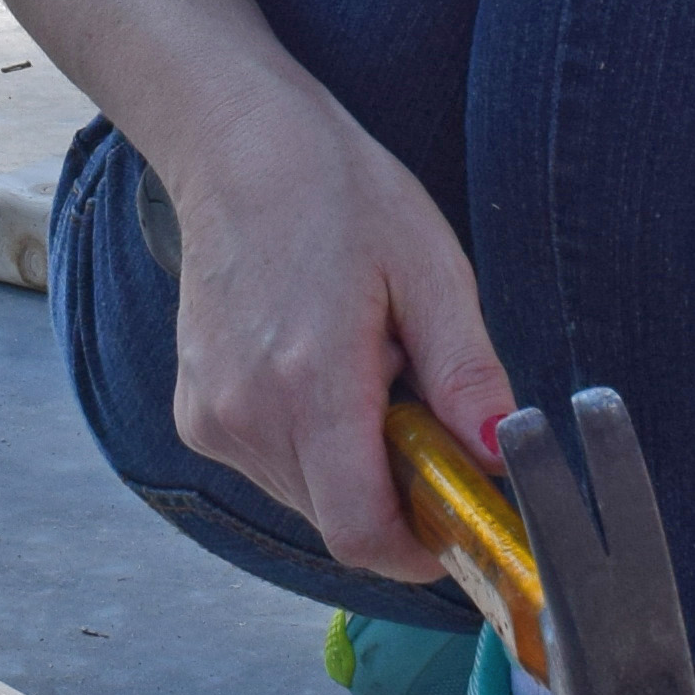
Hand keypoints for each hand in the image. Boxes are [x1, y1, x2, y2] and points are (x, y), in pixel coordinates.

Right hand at [158, 86, 512, 586]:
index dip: (418, 548)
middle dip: (393, 490)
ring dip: (351, 465)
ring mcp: (212, 417)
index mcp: (311, 383)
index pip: (362, 532)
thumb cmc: (339, 194)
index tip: (454, 516)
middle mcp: (247, 414)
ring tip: (361, 368)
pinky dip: (311, 444)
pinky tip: (317, 368)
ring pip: (306, 499)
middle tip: (412, 400)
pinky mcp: (195, 413)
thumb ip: (466, 374)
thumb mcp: (430, 269)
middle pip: (339, 519)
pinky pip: (271, 467)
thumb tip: (500, 455)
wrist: (235, 147)